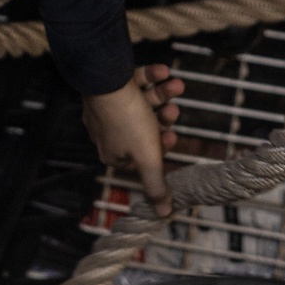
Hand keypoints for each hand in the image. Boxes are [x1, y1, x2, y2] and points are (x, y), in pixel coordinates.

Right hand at [81, 62, 184, 216]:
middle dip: (164, 117)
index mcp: (114, 153)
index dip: (160, 147)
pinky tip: (163, 71)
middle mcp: (110, 132)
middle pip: (144, 128)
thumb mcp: (148, 157)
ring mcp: (109, 106)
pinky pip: (135, 82)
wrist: (107, 77)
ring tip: (176, 84)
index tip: (172, 136)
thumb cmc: (127, 120)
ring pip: (143, 103)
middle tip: (174, 109)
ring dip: (163, 94)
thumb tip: (164, 213)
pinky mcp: (111, 84)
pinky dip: (151, 77)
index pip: (141, 158)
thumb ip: (156, 185)